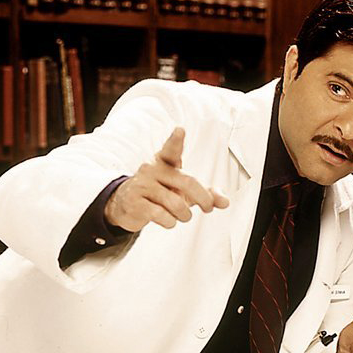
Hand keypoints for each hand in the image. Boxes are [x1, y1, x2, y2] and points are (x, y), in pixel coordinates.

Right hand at [104, 127, 229, 231]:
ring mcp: (142, 185)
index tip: (180, 130)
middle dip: (204, 198)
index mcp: (164, 162)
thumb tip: (226, 202)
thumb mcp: (183, 192)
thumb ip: (206, 194)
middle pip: (187, 182)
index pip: (171, 150)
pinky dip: (171, 222)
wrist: (126, 205)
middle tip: (208, 207)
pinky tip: (169, 221)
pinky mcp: (135, 203)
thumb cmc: (160, 194)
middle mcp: (152, 170)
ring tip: (183, 216)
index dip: (176, 141)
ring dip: (185, 215)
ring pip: (176, 203)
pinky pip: (161, 215)